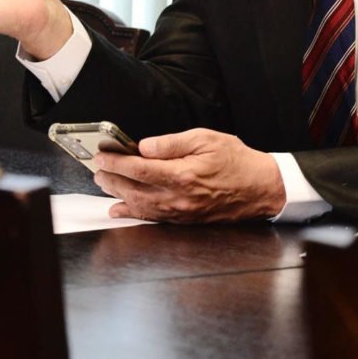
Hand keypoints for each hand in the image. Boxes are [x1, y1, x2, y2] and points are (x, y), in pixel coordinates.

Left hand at [93, 128, 286, 222]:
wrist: (260, 187)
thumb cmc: (236, 160)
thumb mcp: (206, 138)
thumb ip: (172, 143)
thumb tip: (144, 146)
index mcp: (182, 174)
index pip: (139, 169)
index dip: (116, 162)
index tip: (103, 155)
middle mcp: (178, 197)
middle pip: (134, 189)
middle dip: (111, 178)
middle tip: (97, 167)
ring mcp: (180, 212)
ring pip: (140, 206)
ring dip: (118, 194)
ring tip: (104, 182)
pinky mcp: (184, 220)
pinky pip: (152, 218)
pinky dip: (132, 213)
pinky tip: (120, 209)